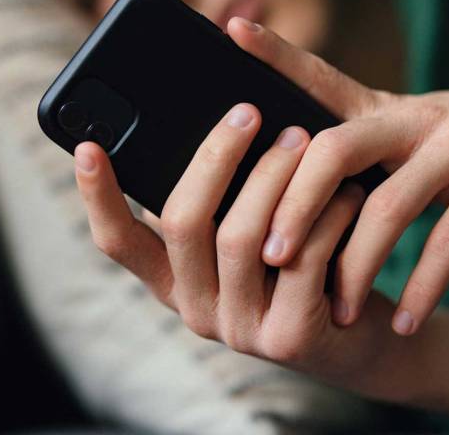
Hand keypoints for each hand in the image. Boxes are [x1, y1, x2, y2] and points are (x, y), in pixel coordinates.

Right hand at [73, 105, 401, 381]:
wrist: (360, 338)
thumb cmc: (300, 267)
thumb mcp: (252, 235)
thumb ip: (224, 201)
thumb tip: (213, 120)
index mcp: (173, 281)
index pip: (117, 241)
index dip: (98, 196)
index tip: (88, 146)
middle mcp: (195, 310)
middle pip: (182, 222)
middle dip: (215, 158)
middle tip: (247, 111)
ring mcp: (239, 329)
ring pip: (242, 236)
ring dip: (275, 176)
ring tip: (305, 138)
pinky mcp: (289, 338)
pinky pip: (302, 257)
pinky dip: (326, 214)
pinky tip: (347, 190)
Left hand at [224, 17, 448, 336]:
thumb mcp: (405, 130)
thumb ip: (354, 151)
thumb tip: (286, 192)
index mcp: (381, 107)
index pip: (318, 76)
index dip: (276, 52)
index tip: (231, 28)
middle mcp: (412, 117)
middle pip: (334, 150)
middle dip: (295, 207)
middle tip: (270, 258)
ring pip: (388, 205)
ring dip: (356, 266)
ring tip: (336, 313)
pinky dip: (425, 287)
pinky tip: (407, 322)